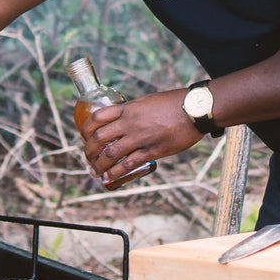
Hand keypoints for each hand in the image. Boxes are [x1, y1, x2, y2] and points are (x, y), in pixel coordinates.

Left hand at [78, 89, 203, 184]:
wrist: (194, 110)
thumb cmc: (174, 103)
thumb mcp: (147, 101)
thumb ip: (134, 111)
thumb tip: (125, 118)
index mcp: (128, 109)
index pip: (98, 117)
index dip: (86, 128)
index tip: (84, 136)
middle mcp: (130, 123)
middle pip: (99, 137)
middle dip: (89, 149)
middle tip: (88, 156)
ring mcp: (140, 138)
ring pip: (110, 153)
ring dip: (99, 165)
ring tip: (95, 171)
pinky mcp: (151, 151)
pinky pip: (128, 164)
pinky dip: (115, 172)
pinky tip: (109, 177)